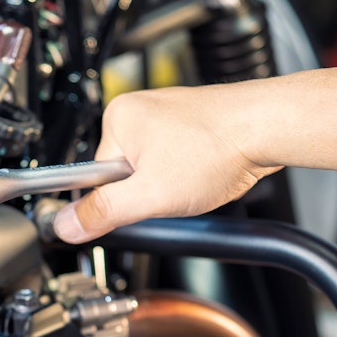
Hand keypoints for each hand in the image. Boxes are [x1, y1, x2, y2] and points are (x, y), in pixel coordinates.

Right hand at [53, 85, 282, 242]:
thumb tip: (66, 226)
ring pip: (151, 170)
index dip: (117, 199)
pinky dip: (188, 173)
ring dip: (170, 185)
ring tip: (195, 177)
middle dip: (147, 192)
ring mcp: (166, 115)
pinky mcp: (189, 124)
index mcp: (117, 118)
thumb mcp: (150, 194)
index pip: (94, 177)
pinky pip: (174, 162)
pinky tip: (204, 171)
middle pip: (123, 174)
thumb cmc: (218, 147)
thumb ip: (103, 213)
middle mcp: (138, 110)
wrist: (270, 128)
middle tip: (173, 189)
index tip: (139, 202)